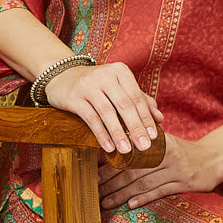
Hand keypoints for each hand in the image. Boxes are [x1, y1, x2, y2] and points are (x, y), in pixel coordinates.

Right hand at [44, 61, 162, 155]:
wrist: (62, 77)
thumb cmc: (97, 85)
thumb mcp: (119, 87)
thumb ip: (140, 100)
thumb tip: (160, 119)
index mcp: (120, 71)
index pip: (136, 97)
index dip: (146, 118)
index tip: (153, 137)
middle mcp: (105, 75)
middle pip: (125, 104)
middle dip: (136, 128)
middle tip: (144, 147)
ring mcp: (88, 85)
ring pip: (107, 112)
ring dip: (118, 133)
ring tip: (127, 150)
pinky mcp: (74, 97)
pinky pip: (90, 118)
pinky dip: (101, 134)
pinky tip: (108, 147)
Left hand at [98, 131, 222, 209]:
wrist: (215, 158)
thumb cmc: (183, 152)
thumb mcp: (165, 143)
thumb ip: (142, 147)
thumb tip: (111, 154)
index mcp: (157, 141)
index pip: (128, 154)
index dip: (108, 166)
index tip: (92, 175)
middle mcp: (165, 153)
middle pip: (132, 169)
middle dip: (110, 182)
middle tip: (92, 192)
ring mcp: (176, 168)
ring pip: (143, 182)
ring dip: (122, 194)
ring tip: (105, 202)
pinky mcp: (185, 182)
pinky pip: (161, 190)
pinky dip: (144, 198)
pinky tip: (130, 204)